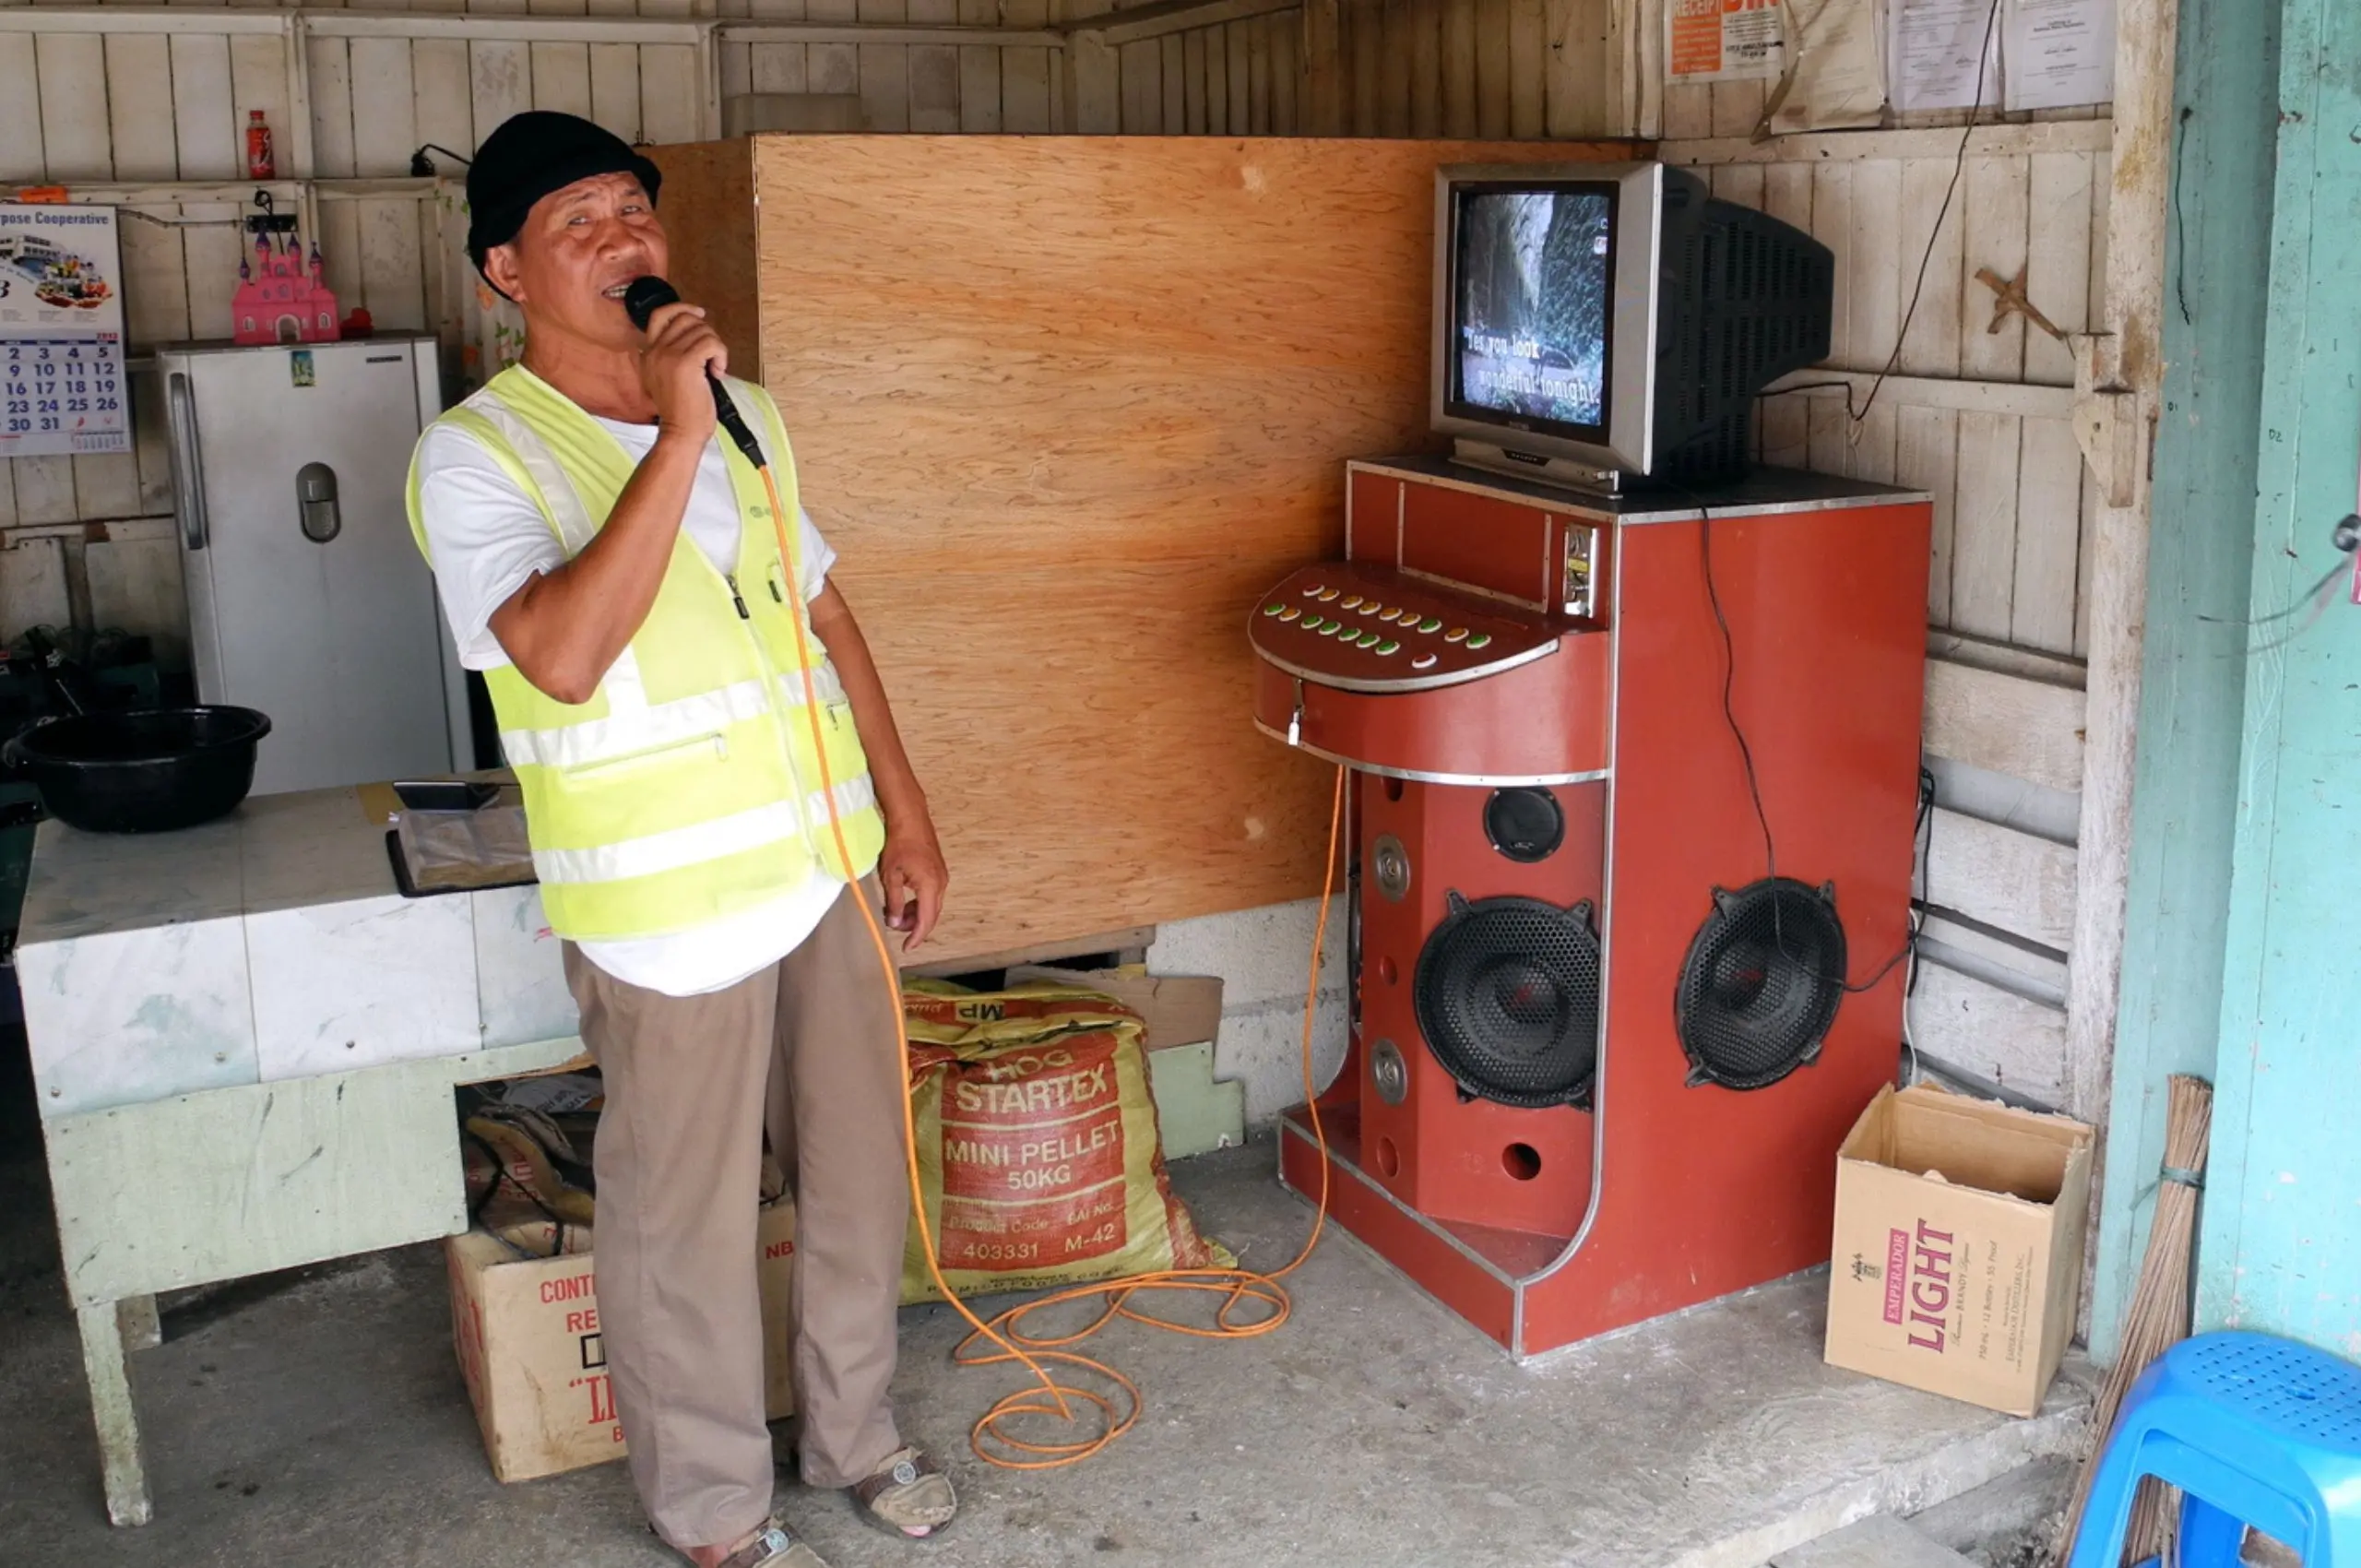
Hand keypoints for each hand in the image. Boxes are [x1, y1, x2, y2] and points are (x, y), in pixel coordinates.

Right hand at [638, 300, 724, 446]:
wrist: (680, 432)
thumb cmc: (681, 411)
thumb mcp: (667, 378)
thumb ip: (673, 355)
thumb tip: (697, 334)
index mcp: (648, 353)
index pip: (660, 315)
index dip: (682, 308)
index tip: (700, 314)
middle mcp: (655, 351)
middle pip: (686, 318)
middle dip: (706, 332)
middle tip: (712, 354)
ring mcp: (668, 356)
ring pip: (702, 330)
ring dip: (716, 347)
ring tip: (714, 369)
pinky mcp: (685, 364)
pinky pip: (711, 343)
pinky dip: (721, 355)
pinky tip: (718, 372)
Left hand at [877, 811, 947, 950]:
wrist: (910, 818)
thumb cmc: (898, 844)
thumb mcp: (891, 876)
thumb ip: (894, 902)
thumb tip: (895, 923)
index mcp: (930, 886)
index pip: (926, 920)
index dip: (917, 936)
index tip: (907, 947)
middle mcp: (941, 883)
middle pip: (931, 914)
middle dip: (915, 925)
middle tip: (897, 928)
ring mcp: (942, 876)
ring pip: (932, 904)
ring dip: (916, 913)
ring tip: (897, 913)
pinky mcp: (938, 870)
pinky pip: (932, 893)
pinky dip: (920, 901)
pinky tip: (905, 898)